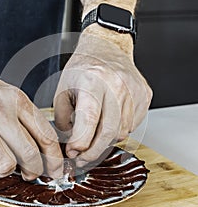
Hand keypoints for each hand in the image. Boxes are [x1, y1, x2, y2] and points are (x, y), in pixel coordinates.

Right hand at [0, 58, 62, 178]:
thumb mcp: (6, 95)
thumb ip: (24, 118)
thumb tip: (43, 150)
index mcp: (15, 99)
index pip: (45, 134)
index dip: (54, 158)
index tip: (55, 169)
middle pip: (29, 154)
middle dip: (34, 170)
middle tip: (30, 173)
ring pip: (5, 165)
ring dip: (4, 169)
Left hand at [54, 31, 151, 166]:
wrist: (107, 49)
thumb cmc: (83, 68)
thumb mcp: (62, 90)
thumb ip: (63, 120)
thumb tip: (72, 146)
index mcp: (92, 80)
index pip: (89, 120)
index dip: (80, 143)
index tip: (73, 152)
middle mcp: (116, 84)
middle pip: (109, 132)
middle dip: (94, 152)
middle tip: (82, 158)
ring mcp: (133, 90)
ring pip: (122, 132)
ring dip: (106, 140)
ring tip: (94, 134)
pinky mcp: (144, 96)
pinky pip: (133, 125)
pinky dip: (119, 130)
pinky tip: (109, 121)